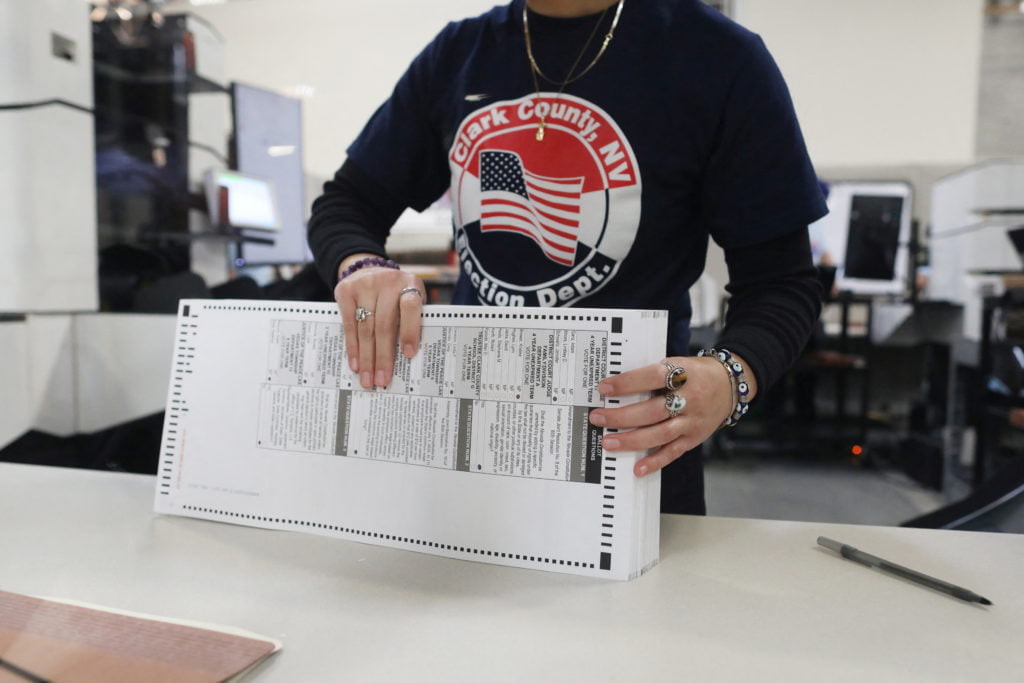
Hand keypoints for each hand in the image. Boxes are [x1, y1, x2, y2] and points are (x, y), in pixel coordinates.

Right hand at [334, 257, 425, 387]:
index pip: (410, 307)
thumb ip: (413, 320)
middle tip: (382, 380)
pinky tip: (355, 363)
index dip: (410, 331)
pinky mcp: (346, 291)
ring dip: (366, 357)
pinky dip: (352, 347)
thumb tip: (409, 360)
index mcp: (410, 284)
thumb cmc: (397, 293)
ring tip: (368, 378)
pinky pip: (348, 324)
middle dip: (383, 356)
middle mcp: (387, 282)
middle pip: (384, 324)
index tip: (409, 355)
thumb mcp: (411, 297)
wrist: (369, 269)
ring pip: (365, 328)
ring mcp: (365, 284)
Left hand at [589, 354, 756, 476]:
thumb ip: (653, 374)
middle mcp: (689, 399)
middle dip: (621, 416)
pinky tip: (637, 468)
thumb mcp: (677, 363)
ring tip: (608, 442)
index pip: (652, 377)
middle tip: (598, 418)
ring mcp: (692, 421)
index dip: (627, 383)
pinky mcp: (693, 438)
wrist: (730, 385)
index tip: (604, 388)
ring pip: (660, 434)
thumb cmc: (696, 373)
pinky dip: (655, 462)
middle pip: (652, 411)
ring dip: (631, 440)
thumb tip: (618, 387)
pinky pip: (672, 452)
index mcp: (683, 374)